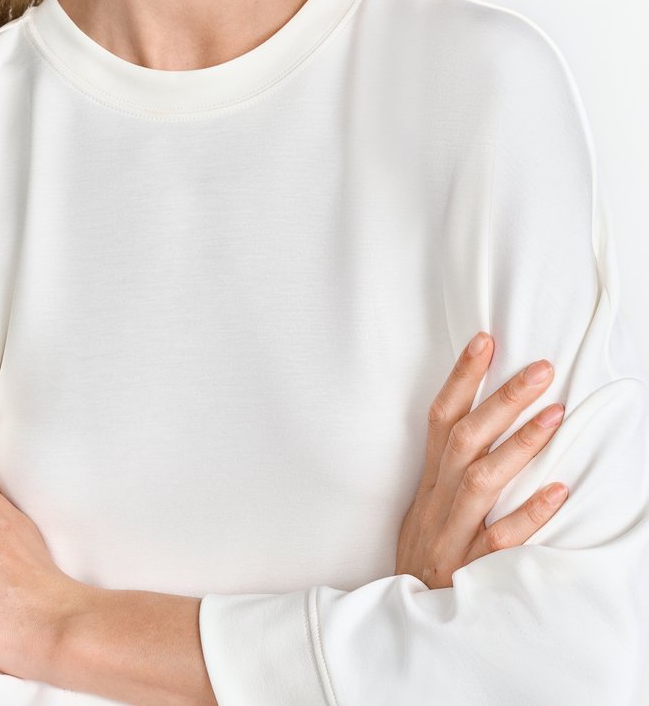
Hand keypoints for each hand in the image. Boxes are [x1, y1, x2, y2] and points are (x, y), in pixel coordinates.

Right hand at [395, 332, 568, 588]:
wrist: (405, 622)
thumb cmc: (424, 558)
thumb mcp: (428, 508)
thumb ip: (452, 472)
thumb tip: (484, 425)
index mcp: (429, 482)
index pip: (441, 418)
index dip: (461, 378)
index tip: (486, 340)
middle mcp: (437, 501)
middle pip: (465, 439)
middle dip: (501, 399)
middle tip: (541, 369)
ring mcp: (451, 534)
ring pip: (481, 480)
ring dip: (519, 444)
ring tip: (555, 414)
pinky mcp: (466, 569)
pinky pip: (498, 539)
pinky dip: (527, 514)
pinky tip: (558, 492)